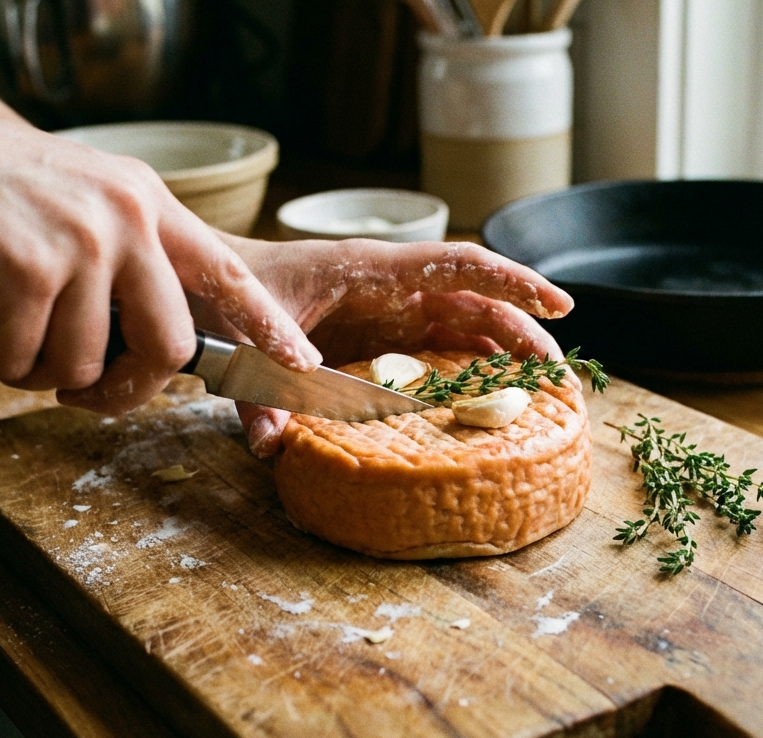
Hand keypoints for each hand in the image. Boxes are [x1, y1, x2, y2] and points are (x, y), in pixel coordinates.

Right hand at [0, 61, 318, 414]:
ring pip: (83, 366)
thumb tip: (144, 344)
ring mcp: (81, 242)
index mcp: (145, 202)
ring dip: (28, 369)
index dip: (266, 326)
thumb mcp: (71, 201)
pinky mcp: (27, 271)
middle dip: (122, 388)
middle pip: (168, 346)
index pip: (229, 271)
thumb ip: (118, 258)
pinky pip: (18, 363)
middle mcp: (126, 217)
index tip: (300, 367)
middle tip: (74, 387)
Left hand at [191, 233, 574, 456]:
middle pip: (475, 300)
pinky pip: (437, 341)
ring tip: (540, 386)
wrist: (203, 280)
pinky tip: (490, 392)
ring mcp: (387, 306)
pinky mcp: (379, 329)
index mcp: (368, 269)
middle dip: (522, 330)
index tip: (557, 303)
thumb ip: (257, 393)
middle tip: (559, 373)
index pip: (455, 265)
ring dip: (503, 348)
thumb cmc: (228, 294)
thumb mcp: (242, 341)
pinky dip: (469, 362)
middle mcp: (389, 284)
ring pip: (463, 320)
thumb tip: (273, 446)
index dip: (511, 282)